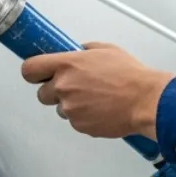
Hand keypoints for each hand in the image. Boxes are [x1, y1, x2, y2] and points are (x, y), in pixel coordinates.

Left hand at [20, 43, 173, 139]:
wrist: (146, 101)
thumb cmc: (131, 76)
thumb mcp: (106, 50)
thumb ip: (84, 51)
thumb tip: (78, 53)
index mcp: (67, 65)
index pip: (29, 69)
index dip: (32, 72)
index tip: (37, 73)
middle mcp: (64, 87)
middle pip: (42, 94)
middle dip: (55, 92)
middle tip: (74, 89)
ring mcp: (71, 108)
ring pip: (60, 109)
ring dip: (71, 105)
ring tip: (93, 100)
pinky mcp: (80, 125)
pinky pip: (74, 122)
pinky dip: (84, 117)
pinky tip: (100, 110)